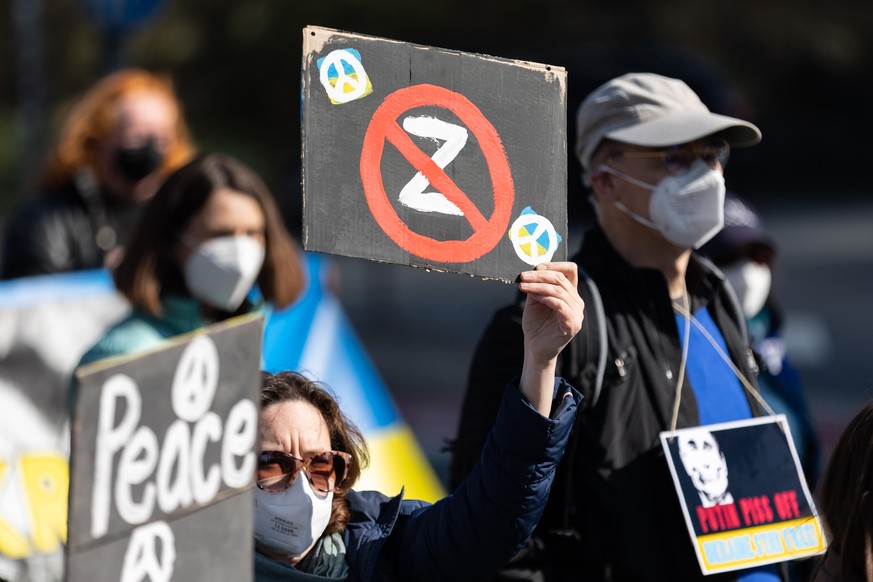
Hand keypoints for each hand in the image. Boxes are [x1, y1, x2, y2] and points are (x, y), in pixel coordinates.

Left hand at [517, 262, 584, 413]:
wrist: (535, 349)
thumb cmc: (536, 325)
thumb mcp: (535, 301)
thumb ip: (537, 286)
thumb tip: (533, 271)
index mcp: (570, 294)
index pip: (570, 270)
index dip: (555, 264)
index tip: (536, 266)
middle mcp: (577, 302)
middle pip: (561, 279)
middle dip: (540, 275)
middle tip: (523, 276)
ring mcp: (577, 314)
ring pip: (559, 290)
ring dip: (538, 286)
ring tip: (522, 286)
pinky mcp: (572, 324)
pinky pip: (560, 305)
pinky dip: (544, 297)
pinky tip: (532, 297)